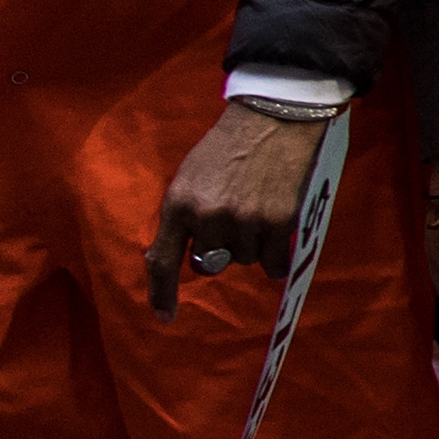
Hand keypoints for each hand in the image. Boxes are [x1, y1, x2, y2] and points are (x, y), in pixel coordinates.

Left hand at [152, 97, 334, 296]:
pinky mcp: (277, 222)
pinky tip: (276, 232)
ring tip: (257, 207)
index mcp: (179, 203)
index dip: (161, 294)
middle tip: (232, 220)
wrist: (272, 120)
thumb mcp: (189, 177)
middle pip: (209, 264)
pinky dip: (275, 256)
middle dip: (218, 250)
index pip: (163, 260)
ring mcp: (244, 221)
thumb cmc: (227, 148)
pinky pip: (272, 263)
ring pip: (243, 260)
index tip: (165, 317)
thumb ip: (181, 216)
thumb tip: (168, 257)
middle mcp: (208, 216)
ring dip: (250, 244)